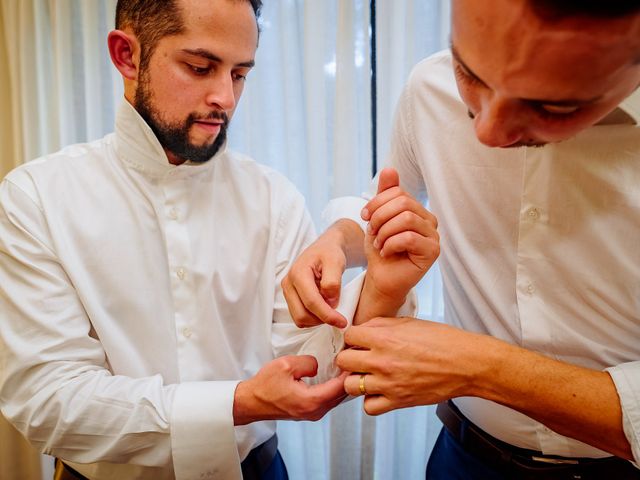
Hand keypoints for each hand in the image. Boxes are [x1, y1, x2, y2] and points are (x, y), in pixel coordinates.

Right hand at [233, 355, 348, 424]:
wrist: (251, 402)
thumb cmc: (264, 386)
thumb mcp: (286, 365)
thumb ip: (308, 363)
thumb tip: (319, 365)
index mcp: (311, 401)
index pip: (341, 387)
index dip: (351, 372)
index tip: (355, 358)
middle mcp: (315, 412)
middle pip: (342, 395)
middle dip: (350, 378)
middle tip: (355, 360)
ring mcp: (312, 414)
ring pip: (336, 398)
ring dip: (343, 383)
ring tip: (348, 367)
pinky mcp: (309, 412)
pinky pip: (328, 400)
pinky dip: (335, 388)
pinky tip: (336, 376)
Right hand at [282, 219, 364, 327]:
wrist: (324, 249)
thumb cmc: (330, 253)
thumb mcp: (336, 262)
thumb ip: (333, 282)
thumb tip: (330, 302)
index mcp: (298, 273)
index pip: (311, 302)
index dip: (327, 315)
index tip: (342, 322)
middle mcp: (288, 283)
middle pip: (302, 315)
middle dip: (322, 319)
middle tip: (338, 316)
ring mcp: (288, 292)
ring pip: (300, 319)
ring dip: (317, 319)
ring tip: (331, 307)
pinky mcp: (291, 298)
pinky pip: (300, 316)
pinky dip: (313, 317)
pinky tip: (324, 307)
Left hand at [336, 317, 492, 414]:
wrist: (466, 364)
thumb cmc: (442, 341)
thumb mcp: (409, 322)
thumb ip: (381, 325)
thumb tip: (363, 329)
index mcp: (384, 337)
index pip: (349, 336)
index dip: (353, 337)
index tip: (359, 341)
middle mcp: (382, 360)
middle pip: (343, 360)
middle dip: (349, 358)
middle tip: (359, 358)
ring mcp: (388, 383)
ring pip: (351, 385)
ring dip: (357, 380)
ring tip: (368, 376)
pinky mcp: (398, 401)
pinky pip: (369, 407)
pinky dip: (371, 401)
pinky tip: (380, 391)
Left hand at [355, 169, 438, 320]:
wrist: (380, 278)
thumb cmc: (380, 249)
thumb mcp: (377, 218)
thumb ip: (384, 195)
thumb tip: (390, 169)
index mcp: (417, 210)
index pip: (399, 191)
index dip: (377, 202)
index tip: (364, 216)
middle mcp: (430, 220)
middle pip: (404, 203)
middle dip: (380, 217)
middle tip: (371, 232)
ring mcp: (434, 236)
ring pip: (406, 219)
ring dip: (384, 232)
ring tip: (378, 243)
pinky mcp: (433, 252)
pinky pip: (409, 237)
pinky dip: (391, 244)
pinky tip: (386, 252)